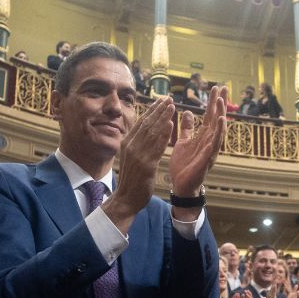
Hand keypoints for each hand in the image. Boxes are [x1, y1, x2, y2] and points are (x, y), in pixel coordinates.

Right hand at [102, 97, 174, 229]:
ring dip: (163, 117)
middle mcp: (131, 146)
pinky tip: (171, 124)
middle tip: (169, 98)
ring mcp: (138, 155)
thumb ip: (135, 144)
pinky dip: (164, 134)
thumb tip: (141, 131)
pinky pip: (157, 146)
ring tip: (172, 106)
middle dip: (159, 109)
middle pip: (147, 123)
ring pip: (152, 132)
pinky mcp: (146, 165)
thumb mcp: (130, 157)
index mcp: (127, 143)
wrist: (126, 198)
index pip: (141, 122)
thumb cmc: (131, 179)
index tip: (161, 100)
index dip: (152, 110)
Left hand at [169, 85, 228, 208]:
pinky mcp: (207, 159)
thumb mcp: (183, 141)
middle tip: (223, 87)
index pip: (210, 116)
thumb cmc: (184, 165)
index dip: (213, 102)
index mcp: (203, 136)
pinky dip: (218, 133)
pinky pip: (214, 144)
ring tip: (222, 102)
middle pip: (217, 119)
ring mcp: (210, 150)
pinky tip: (221, 122)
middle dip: (220, 104)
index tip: (216, 88)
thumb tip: (189, 112)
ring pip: (218, 130)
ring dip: (221, 115)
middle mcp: (210, 142)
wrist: (181, 185)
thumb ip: (187, 128)